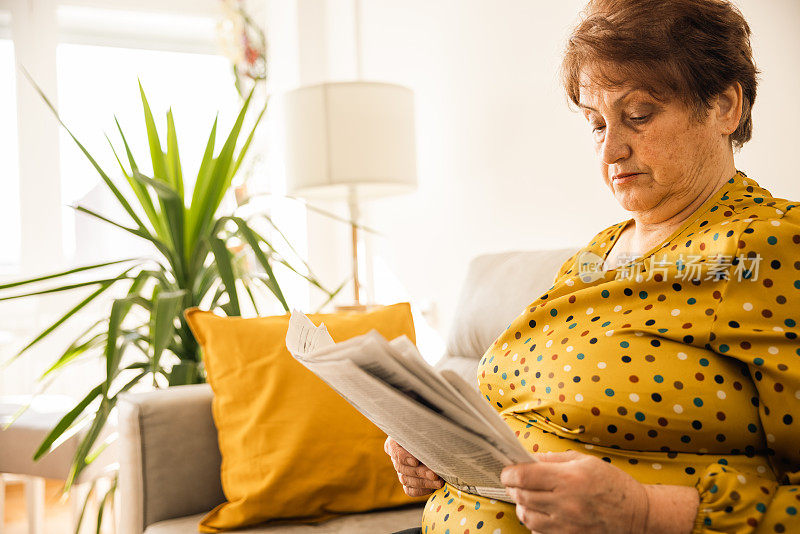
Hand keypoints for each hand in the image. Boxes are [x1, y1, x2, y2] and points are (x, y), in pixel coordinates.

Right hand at [384, 436, 443, 496]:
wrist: (433, 438)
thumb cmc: (428, 430)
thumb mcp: (425, 429)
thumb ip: (423, 436)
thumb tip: (429, 440)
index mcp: (394, 441)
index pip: (394, 450)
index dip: (404, 457)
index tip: (416, 461)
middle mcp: (395, 456)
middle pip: (402, 468)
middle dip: (420, 472)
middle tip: (434, 474)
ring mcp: (400, 470)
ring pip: (406, 480)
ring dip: (424, 482)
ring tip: (439, 482)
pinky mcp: (407, 482)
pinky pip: (409, 490)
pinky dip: (421, 490)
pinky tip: (432, 487)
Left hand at [500, 450, 648, 533]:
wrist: (637, 515)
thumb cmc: (612, 485)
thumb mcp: (586, 461)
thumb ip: (554, 459)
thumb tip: (529, 458)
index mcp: (568, 478)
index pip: (523, 476)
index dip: (509, 473)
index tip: (507, 471)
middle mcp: (565, 503)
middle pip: (521, 496)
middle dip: (513, 488)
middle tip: (515, 483)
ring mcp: (566, 525)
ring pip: (526, 517)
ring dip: (522, 506)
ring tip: (529, 498)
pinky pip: (538, 533)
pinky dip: (535, 523)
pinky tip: (543, 514)